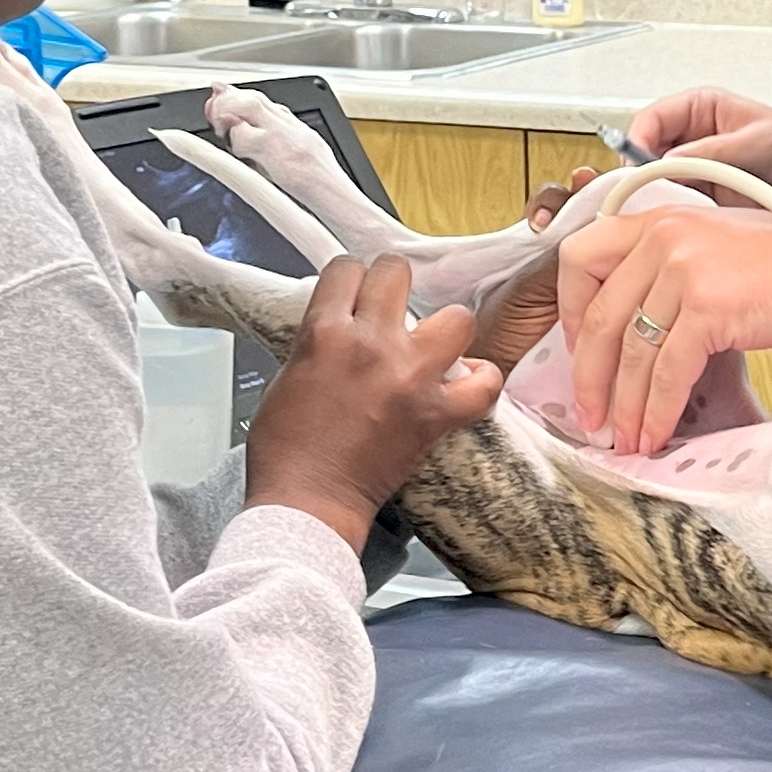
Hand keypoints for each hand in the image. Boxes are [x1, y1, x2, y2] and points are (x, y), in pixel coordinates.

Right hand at [246, 256, 500, 547]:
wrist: (307, 503)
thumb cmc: (287, 450)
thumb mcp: (287, 374)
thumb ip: (319, 339)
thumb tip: (341, 323)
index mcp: (324, 333)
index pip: (347, 268)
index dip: (352, 278)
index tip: (356, 292)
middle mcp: (371, 344)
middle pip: (397, 272)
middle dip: (394, 284)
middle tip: (392, 307)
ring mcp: (409, 377)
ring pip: (456, 317)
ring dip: (446, 329)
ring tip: (434, 345)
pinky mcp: (436, 413)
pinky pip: (485, 383)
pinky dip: (482, 380)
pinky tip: (467, 381)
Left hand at [555, 200, 771, 451]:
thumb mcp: (714, 247)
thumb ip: (667, 272)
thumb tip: (631, 335)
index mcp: (657, 220)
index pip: (579, 260)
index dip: (569, 315)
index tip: (580, 353)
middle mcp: (662, 237)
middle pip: (598, 318)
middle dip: (589, 378)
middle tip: (591, 415)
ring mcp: (684, 269)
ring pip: (631, 352)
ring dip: (626, 406)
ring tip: (627, 438)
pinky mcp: (709, 305)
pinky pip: (668, 371)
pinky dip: (659, 410)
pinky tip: (658, 432)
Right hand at [625, 87, 771, 211]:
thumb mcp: (758, 142)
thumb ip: (715, 150)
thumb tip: (671, 161)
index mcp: (698, 109)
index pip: (650, 121)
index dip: (637, 144)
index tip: (637, 169)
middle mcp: (690, 138)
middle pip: (645, 155)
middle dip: (642, 176)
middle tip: (644, 197)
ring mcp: (695, 168)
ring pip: (656, 183)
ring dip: (657, 198)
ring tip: (665, 212)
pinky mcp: (703, 195)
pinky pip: (676, 204)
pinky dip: (675, 214)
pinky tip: (684, 222)